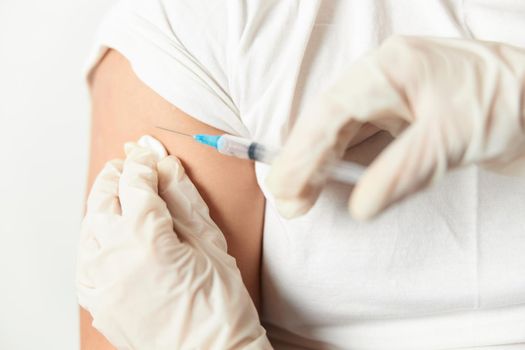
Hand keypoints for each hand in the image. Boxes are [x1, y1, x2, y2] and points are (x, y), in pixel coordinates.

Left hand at [77, 136, 270, 348]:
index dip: (144, 162)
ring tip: (122, 195)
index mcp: (147, 240)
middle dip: (117, 175)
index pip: (136, 184)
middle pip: (104, 199)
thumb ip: (183, 199)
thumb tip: (167, 164)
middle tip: (132, 164)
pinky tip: (111, 232)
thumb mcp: (210, 244)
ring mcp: (99, 282)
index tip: (150, 153)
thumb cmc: (219, 304)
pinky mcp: (96, 300)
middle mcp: (113, 258)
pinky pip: (84, 257)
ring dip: (104, 203)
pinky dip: (95, 237)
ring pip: (89, 226)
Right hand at [267, 36, 524, 219]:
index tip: (285, 187)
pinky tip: (327, 181)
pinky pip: (358, 141)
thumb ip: (403, 170)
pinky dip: (340, 164)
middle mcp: (382, 80)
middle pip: (328, 121)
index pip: (333, 110)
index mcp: (389, 68)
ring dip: (318, 165)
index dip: (303, 150)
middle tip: (287, 202)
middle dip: (304, 161)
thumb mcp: (453, 136)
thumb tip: (361, 206)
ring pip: (339, 132)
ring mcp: (388, 100)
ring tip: (299, 199)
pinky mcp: (398, 120)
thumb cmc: (503, 103)